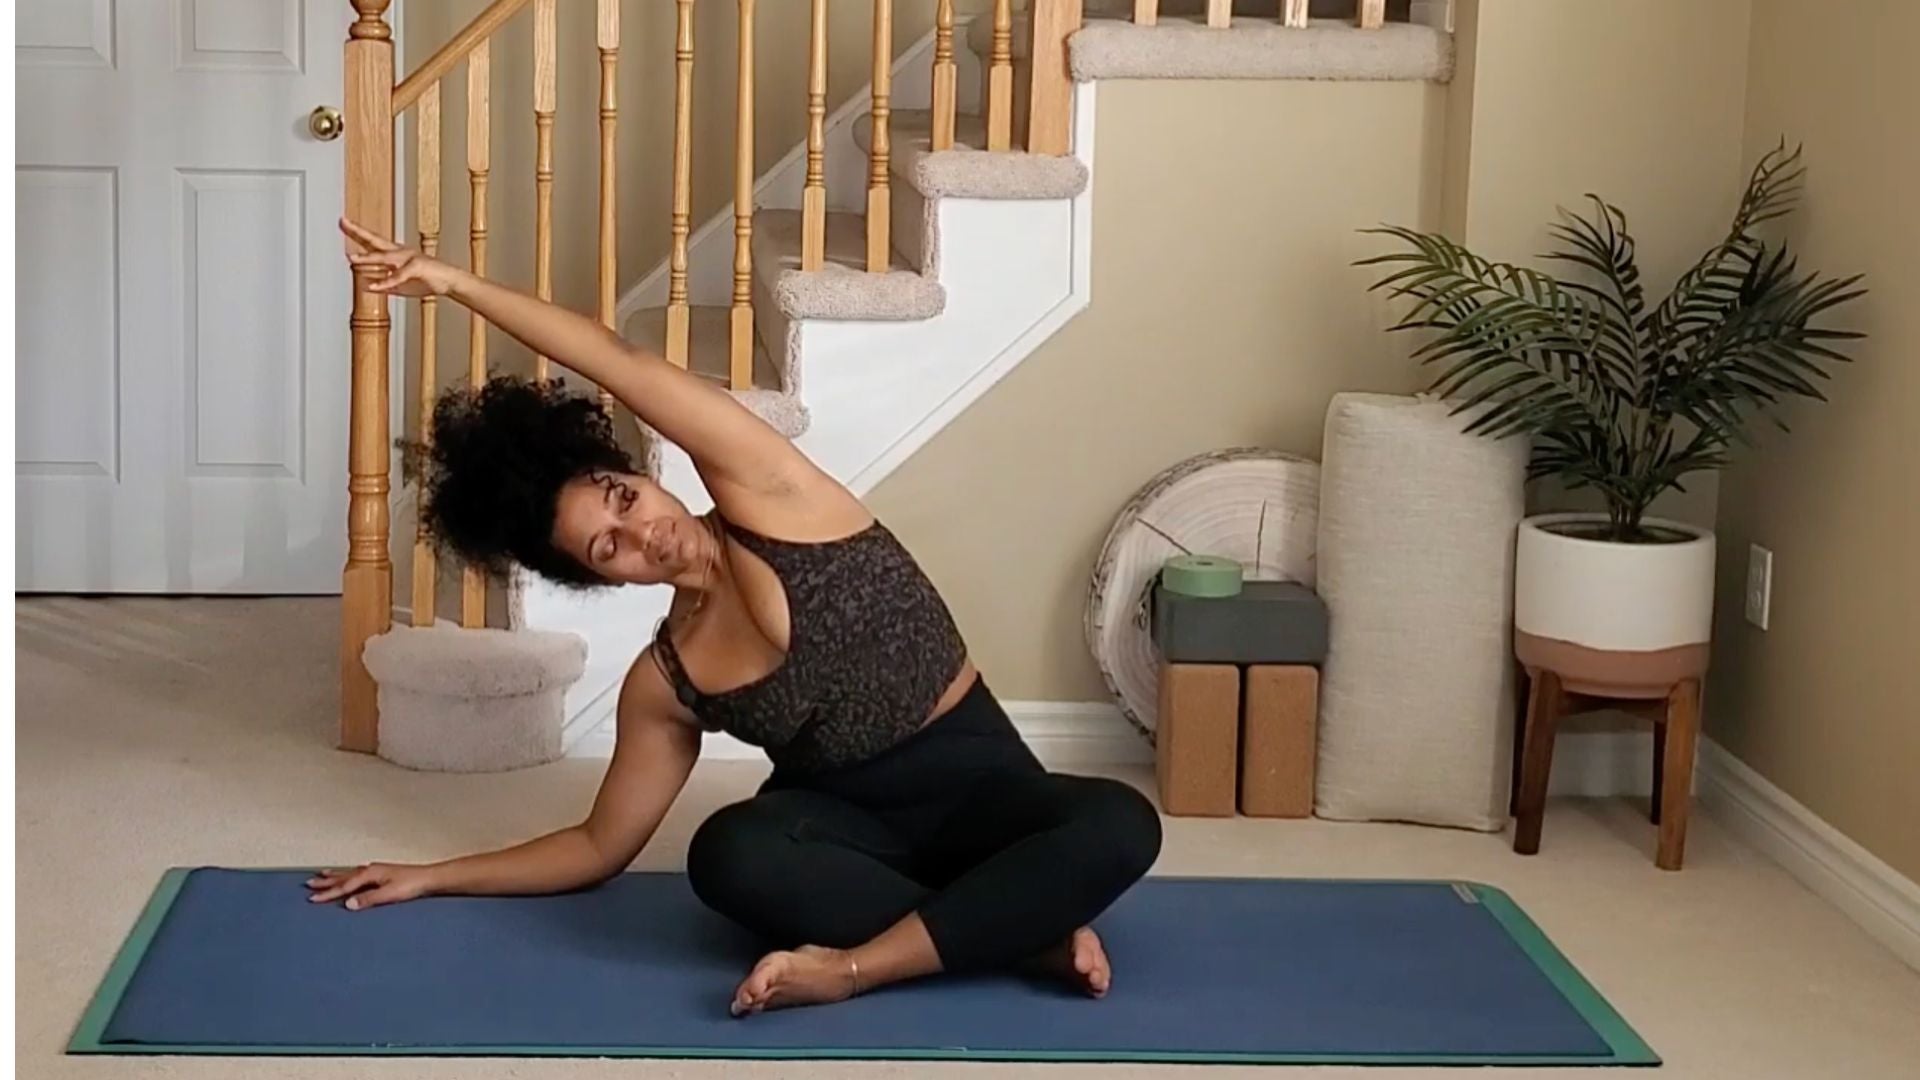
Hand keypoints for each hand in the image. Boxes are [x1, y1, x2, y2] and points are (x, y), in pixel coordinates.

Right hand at [306, 862, 436, 911]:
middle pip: (343, 876)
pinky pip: (357, 873)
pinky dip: (347, 874)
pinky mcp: (381, 873)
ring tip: (321, 874)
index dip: (328, 893)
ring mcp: (375, 870)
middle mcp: (370, 870)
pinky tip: (348, 875)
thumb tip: (348, 904)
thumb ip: (368, 900)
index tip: (312, 898)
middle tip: (308, 884)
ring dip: (334, 875)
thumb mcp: (389, 895)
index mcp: (369, 874)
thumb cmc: (412, 886)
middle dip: (326, 881)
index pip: (344, 886)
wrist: (429, 878)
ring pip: (349, 873)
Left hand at [340, 217, 463, 297]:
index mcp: (396, 254)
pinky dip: (385, 282)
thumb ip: (385, 284)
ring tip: (352, 260)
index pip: (373, 241)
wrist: (450, 282)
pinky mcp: (417, 268)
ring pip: (384, 258)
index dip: (357, 232)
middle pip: (375, 240)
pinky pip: (397, 277)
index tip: (343, 223)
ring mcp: (409, 259)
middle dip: (358, 232)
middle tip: (343, 222)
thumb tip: (367, 287)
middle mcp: (400, 253)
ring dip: (367, 259)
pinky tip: (373, 287)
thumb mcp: (402, 285)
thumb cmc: (429, 280)